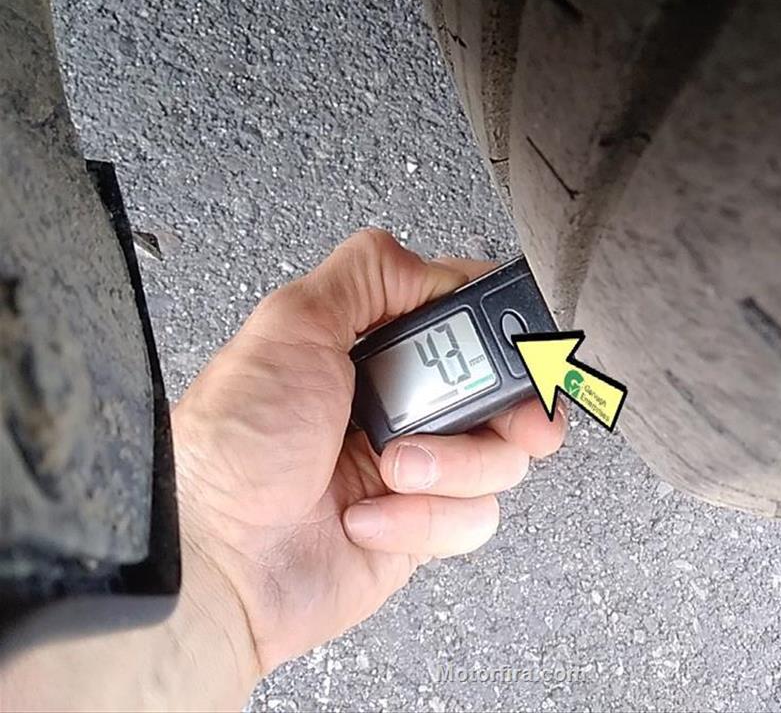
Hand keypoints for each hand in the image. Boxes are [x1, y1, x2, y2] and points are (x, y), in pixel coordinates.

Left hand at [172, 230, 566, 675]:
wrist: (218, 561)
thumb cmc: (234, 447)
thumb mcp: (292, 326)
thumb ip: (365, 275)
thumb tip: (428, 265)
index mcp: (372, 351)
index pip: (464, 320)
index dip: (502, 327)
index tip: (516, 341)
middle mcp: (399, 406)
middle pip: (504, 389)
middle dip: (514, 403)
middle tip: (500, 413)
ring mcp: (415, 468)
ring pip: (500, 456)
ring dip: (452, 464)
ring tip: (390, 466)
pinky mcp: (421, 528)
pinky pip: (473, 518)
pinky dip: (426, 519)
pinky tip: (368, 516)